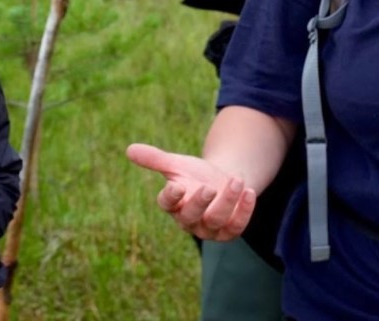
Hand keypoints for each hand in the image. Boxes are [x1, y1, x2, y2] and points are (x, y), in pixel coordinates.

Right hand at [126, 143, 255, 241]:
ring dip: (227, 201)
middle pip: (191, 217)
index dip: (170, 197)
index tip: (176, 185)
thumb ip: (155, 159)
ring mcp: (210, 228)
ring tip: (235, 179)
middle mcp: (189, 220)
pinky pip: (237, 226)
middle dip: (200, 203)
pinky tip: (249, 192)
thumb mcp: (177, 164)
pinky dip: (244, 211)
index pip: (167, 204)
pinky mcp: (230, 231)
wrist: (221, 182)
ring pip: (216, 220)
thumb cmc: (195, 175)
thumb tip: (129, 149)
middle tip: (208, 187)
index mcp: (173, 204)